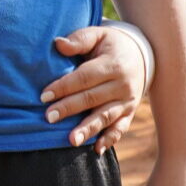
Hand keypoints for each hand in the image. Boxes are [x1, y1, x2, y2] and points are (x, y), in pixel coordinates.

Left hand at [42, 26, 142, 153]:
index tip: (44, 95)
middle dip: (69, 108)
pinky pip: (120, 128)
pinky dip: (110, 139)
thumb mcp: (98, 35)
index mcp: (113, 64)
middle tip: (48, 118)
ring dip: (88, 129)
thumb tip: (58, 44)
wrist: (141, 55)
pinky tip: (96, 150)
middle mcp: (122, 85)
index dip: (64, 86)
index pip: (84, 77)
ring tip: (71, 141)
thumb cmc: (110, 45)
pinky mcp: (129, 113)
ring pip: (105, 117)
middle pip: (92, 99)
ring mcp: (127, 101)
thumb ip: (79, 39)